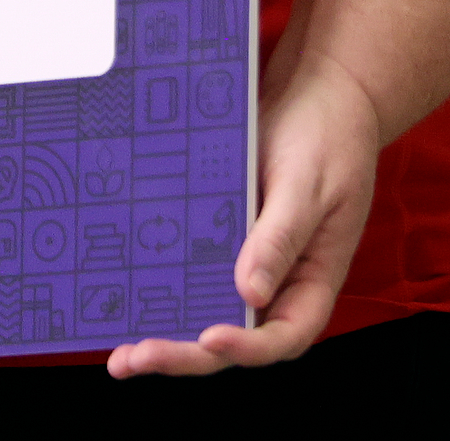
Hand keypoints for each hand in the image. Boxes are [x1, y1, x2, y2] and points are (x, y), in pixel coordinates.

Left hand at [105, 54, 382, 375]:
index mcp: (312, 280)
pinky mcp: (222, 234)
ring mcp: (248, 259)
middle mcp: (279, 281)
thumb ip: (281, 239)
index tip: (209, 339)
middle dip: (186, 355)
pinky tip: (124, 294)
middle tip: (135, 359)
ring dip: (167, 333)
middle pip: (234, 335)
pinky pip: (192, 269)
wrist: (322, 89)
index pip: (283, 337)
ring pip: (208, 310)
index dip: (247, 348)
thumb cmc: (329, 136)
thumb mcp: (310, 185)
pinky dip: (162, 286)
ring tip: (119, 355)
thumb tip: (251, 295)